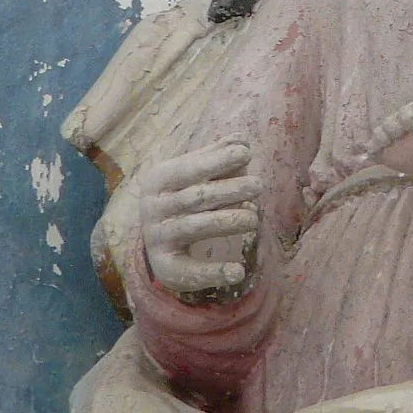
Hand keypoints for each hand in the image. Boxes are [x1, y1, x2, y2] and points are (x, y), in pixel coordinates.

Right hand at [137, 140, 261, 297]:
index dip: (217, 160)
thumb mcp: (191, 174)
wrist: (154, 237)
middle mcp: (154, 208)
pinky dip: (214, 272)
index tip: (246, 152)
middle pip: (195, 197)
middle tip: (258, 185)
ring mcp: (158, 238)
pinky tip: (238, 271)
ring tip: (254, 218)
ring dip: (228, 221)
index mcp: (159, 180)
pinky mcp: (165, 267)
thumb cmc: (181, 195)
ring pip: (195, 228)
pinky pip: (189, 271)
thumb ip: (215, 158)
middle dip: (230, 189)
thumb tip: (241, 139)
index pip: (189, 168)